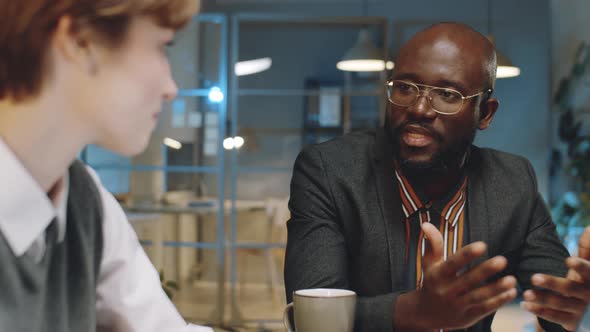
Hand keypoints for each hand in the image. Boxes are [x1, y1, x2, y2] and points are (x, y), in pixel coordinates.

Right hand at [394, 222, 516, 329]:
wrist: (425, 313)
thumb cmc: (431, 281)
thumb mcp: (429, 263)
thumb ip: (433, 243)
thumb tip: (426, 223)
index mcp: (438, 275)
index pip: (453, 263)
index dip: (467, 255)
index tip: (482, 245)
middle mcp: (446, 290)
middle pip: (468, 280)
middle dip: (485, 271)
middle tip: (503, 260)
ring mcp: (457, 305)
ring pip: (478, 296)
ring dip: (496, 288)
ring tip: (512, 279)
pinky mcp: (467, 316)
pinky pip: (484, 309)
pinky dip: (498, 301)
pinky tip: (512, 292)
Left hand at [521, 226, 589, 330]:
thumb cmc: (585, 281)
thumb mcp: (587, 268)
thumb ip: (587, 248)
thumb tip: (588, 228)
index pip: (588, 271)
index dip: (580, 267)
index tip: (568, 260)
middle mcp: (588, 294)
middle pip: (570, 288)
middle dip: (553, 284)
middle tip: (534, 278)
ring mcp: (580, 309)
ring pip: (560, 304)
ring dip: (542, 299)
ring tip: (526, 293)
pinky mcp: (572, 322)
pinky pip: (554, 317)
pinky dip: (539, 311)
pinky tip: (524, 305)